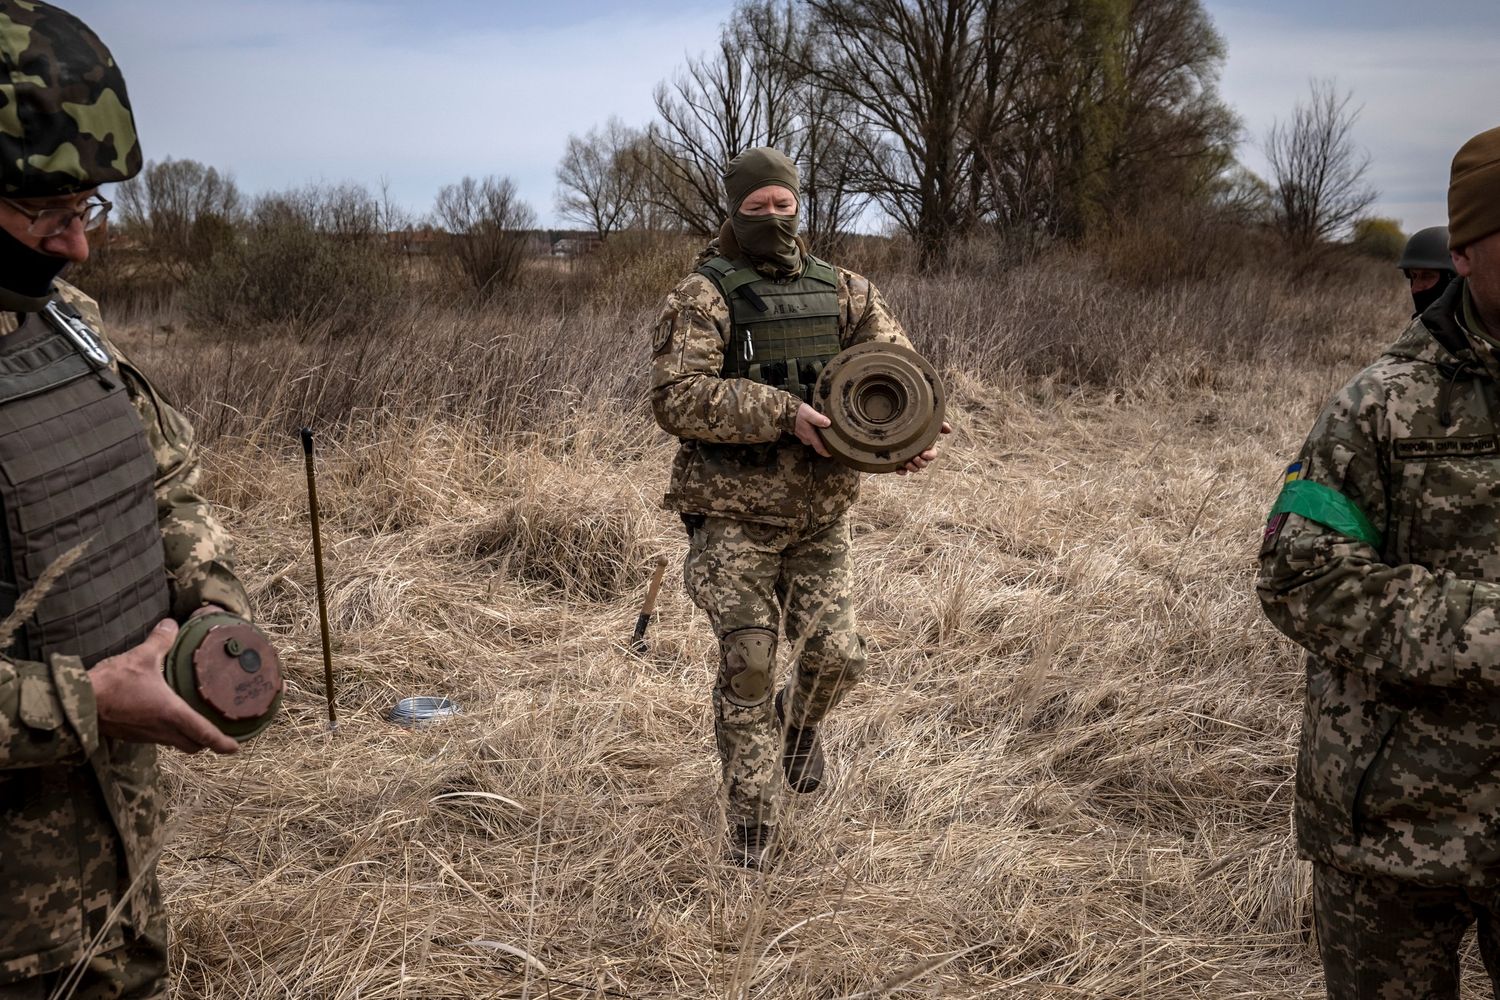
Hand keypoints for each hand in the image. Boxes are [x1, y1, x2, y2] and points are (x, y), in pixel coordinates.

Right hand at [89, 619, 238, 754]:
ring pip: (174, 743)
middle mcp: (162, 730)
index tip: (235, 748)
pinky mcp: (131, 735)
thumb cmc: (113, 683)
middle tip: (217, 733)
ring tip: (195, 724)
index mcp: (172, 714)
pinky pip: (157, 739)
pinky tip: (164, 719)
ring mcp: (145, 736)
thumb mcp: (141, 657)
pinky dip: (167, 733)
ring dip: (187, 738)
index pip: (204, 734)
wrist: (78, 702)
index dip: (222, 742)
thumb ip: (160, 641)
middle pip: (192, 744)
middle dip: (206, 741)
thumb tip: (171, 624)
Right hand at [794, 403, 832, 457]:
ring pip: (813, 440)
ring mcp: (803, 437)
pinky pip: (809, 436)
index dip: (826, 452)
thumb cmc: (797, 413)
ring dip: (819, 438)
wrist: (785, 412)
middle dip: (824, 444)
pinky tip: (816, 428)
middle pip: (817, 445)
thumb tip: (828, 423)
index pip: (819, 448)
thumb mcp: (809, 413)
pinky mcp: (801, 433)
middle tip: (832, 441)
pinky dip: (814, 434)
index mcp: (810, 435)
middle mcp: (806, 439)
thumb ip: (818, 419)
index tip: (833, 453)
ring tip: (826, 434)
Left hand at [896, 421, 952, 475]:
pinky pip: (902, 471)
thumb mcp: (928, 425)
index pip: (932, 455)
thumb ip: (939, 426)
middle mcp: (919, 455)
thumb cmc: (916, 426)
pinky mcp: (900, 463)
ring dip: (912, 468)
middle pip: (923, 464)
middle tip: (915, 458)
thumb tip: (949, 429)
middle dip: (921, 463)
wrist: (898, 427)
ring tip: (907, 463)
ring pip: (914, 469)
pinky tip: (899, 469)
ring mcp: (910, 460)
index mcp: (927, 448)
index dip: (930, 456)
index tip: (924, 453)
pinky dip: (902, 472)